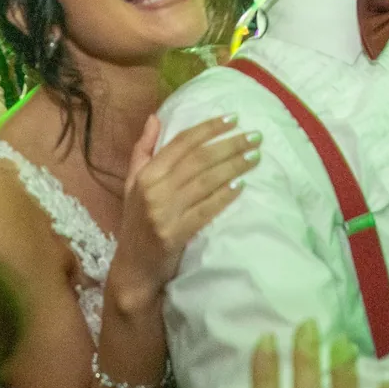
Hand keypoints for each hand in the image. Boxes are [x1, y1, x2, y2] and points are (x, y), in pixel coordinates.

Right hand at [113, 115, 259, 298]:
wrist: (132, 269)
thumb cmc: (136, 223)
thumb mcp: (133, 184)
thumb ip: (143, 150)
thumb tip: (155, 118)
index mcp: (146, 174)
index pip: (181, 142)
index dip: (208, 128)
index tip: (234, 118)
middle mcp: (154, 189)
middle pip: (198, 159)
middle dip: (230, 145)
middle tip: (255, 136)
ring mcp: (164, 212)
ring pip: (205, 182)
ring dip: (233, 167)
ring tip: (255, 157)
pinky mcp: (175, 233)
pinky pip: (206, 210)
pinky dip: (224, 197)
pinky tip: (241, 186)